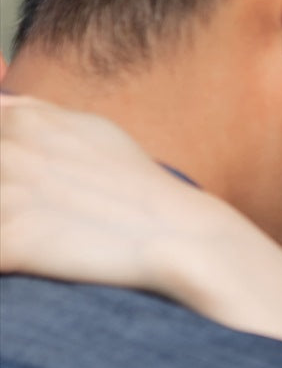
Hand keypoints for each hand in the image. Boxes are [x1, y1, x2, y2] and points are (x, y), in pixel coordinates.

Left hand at [0, 95, 245, 300]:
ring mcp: (6, 197)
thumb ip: (38, 115)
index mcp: (20, 121)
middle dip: (6, 202)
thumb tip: (5, 105)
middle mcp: (6, 151)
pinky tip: (31, 262)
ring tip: (40, 240)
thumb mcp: (93, 130)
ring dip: (7, 231)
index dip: (4, 168)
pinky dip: (7, 261)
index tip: (27, 188)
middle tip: (38, 212)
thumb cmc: (140, 187)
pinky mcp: (11, 243)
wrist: (178, 235)